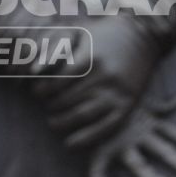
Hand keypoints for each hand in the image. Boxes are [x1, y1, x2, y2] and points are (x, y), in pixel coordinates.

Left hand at [37, 14, 165, 148]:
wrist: (142, 36)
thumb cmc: (102, 35)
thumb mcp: (79, 33)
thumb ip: (54, 47)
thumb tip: (33, 69)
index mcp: (90, 58)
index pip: (57, 81)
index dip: (42, 90)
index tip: (37, 92)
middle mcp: (104, 76)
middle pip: (67, 99)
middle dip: (51, 105)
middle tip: (47, 105)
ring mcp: (117, 92)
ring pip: (83, 115)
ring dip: (63, 122)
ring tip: (54, 122)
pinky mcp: (127, 104)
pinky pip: (105, 127)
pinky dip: (86, 138)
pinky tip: (70, 143)